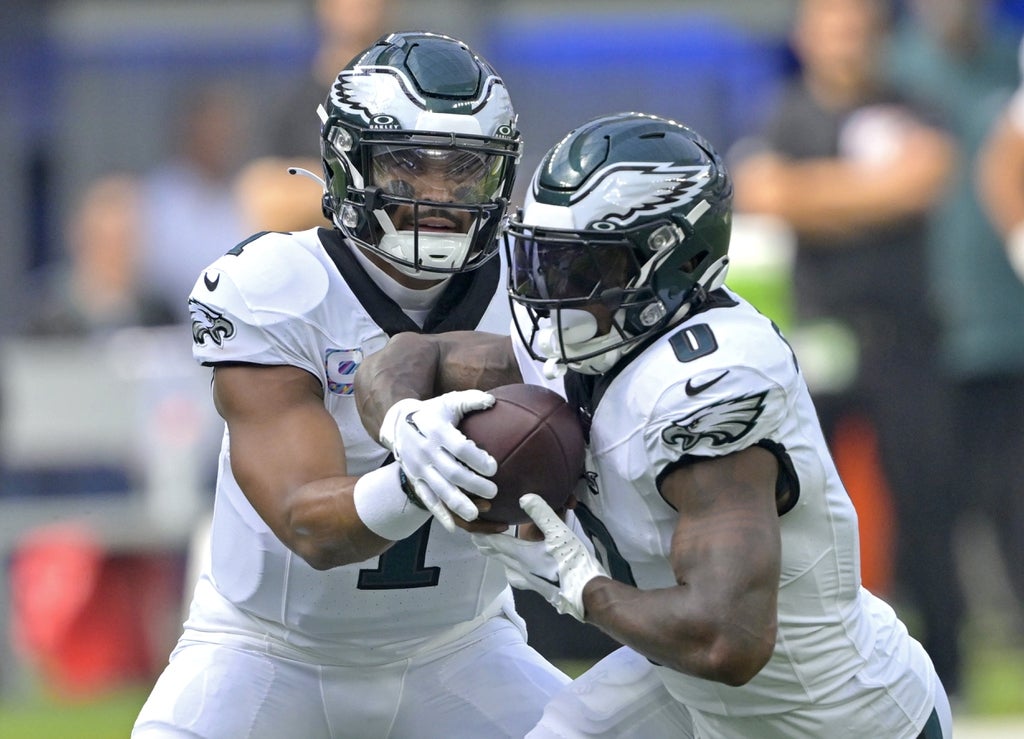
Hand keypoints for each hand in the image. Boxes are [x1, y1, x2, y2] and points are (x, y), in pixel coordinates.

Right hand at [380, 390, 497, 531]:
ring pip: (439, 490)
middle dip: (473, 484)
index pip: (459, 448)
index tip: (494, 467)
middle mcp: (426, 451)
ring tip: (475, 513)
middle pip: (451, 472)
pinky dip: (439, 514)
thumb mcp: (449, 401)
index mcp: (436, 430)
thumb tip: (493, 401)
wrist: (398, 423)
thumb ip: (472, 400)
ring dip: (458, 503)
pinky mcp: (415, 479)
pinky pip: (427, 499)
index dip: (477, 459)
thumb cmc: (433, 412)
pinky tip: (453, 526)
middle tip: (493, 491)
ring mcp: (418, 468)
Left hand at [472, 494, 606, 620]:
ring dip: (498, 556)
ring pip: (506, 566)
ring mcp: (529, 581)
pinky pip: (517, 576)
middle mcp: (520, 569)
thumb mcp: (559, 533)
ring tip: (492, 549)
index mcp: (522, 555)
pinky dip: (511, 567)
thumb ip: (541, 514)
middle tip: (476, 537)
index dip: (483, 535)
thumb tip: (524, 497)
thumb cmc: (573, 562)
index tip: (471, 528)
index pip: (495, 543)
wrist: (587, 594)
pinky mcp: (539, 588)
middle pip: (498, 555)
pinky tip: (517, 569)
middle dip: (486, 545)